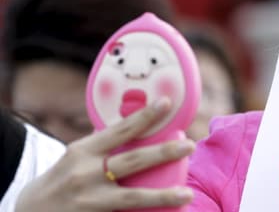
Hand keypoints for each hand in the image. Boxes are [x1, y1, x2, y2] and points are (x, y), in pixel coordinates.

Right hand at [15, 98, 194, 211]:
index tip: (166, 103)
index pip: (119, 130)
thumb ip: (104, 145)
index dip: (144, 116)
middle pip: (132, 161)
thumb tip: (140, 126)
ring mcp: (89, 200)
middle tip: (189, 146)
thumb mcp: (78, 156)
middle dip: (163, 153)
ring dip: (162, 196)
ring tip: (186, 193)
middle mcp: (86, 173)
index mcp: (84, 151)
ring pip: (132, 197)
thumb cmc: (64, 178)